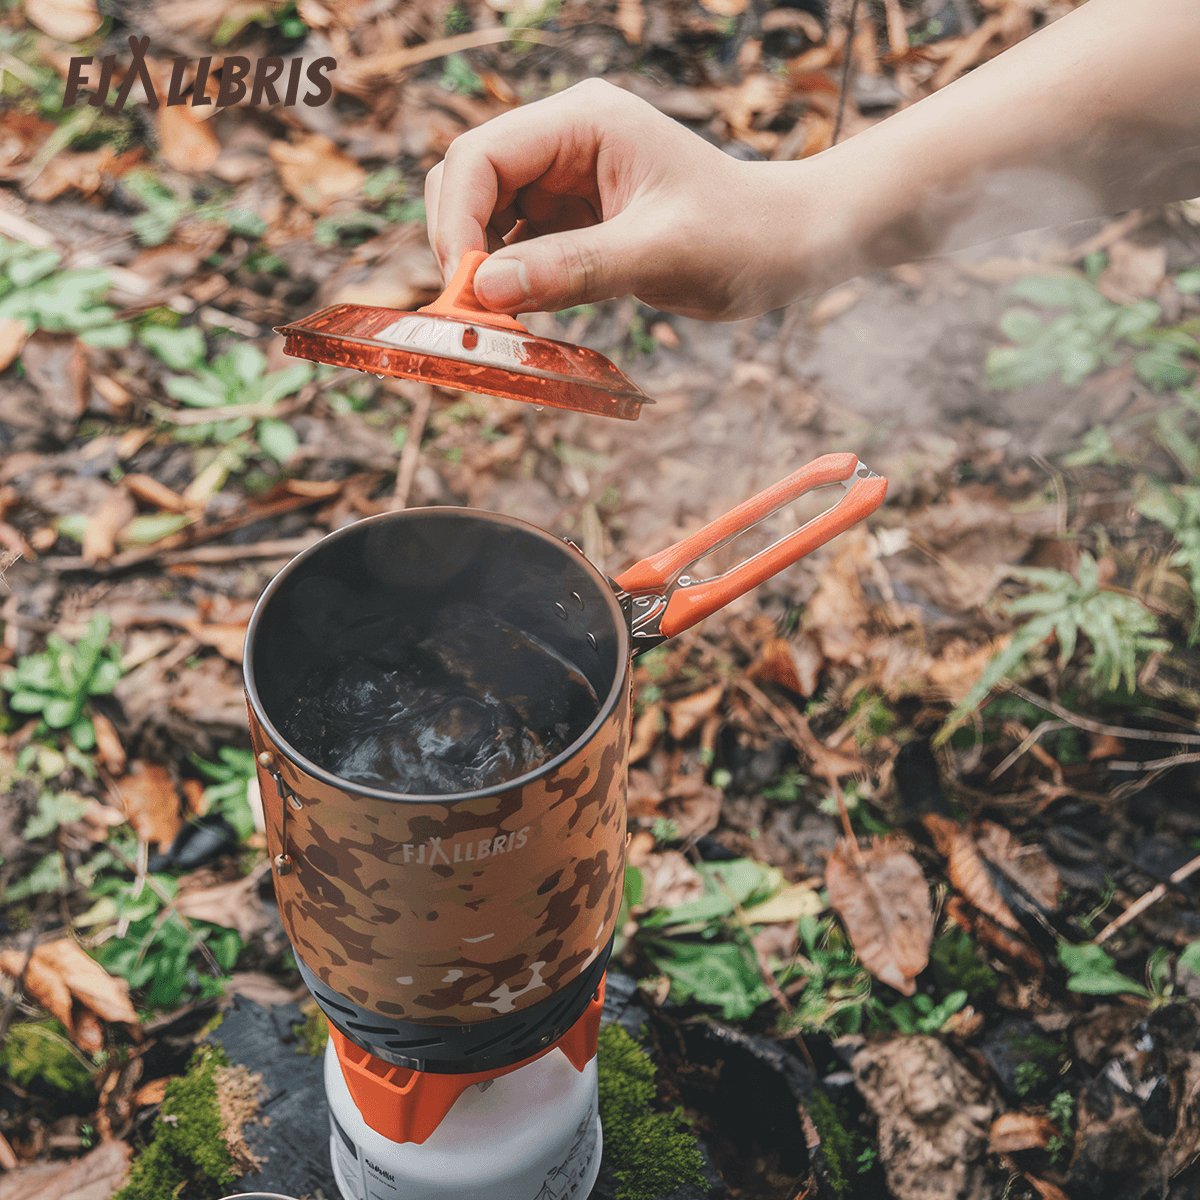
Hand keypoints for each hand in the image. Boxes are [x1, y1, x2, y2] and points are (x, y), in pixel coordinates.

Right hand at [424, 78, 820, 320]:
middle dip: (460, 244)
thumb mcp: (660, 254)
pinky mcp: (573, 220)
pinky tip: (520, 315)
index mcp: (584, 121)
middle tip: (474, 313)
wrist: (788, 246)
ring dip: (480, 268)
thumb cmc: (743, 236)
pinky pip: (516, 247)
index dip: (458, 221)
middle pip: (469, 181)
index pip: (482, 155)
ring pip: (484, 217)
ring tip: (496, 322)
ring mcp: (565, 180)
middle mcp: (565, 142)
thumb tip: (488, 289)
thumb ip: (574, 268)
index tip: (467, 289)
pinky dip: (507, 282)